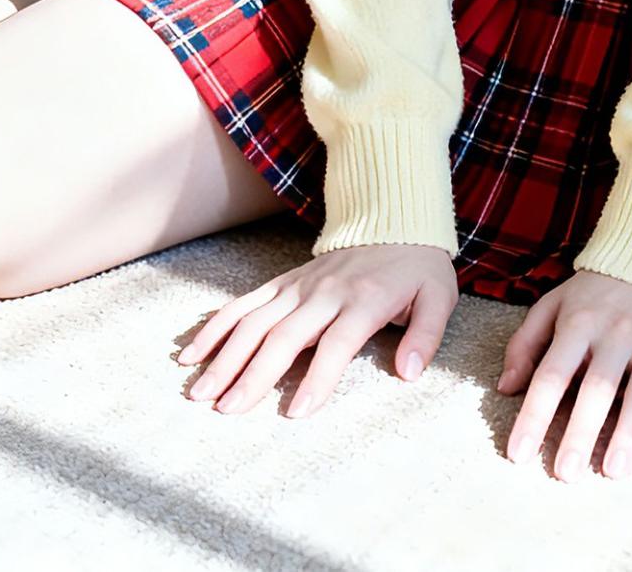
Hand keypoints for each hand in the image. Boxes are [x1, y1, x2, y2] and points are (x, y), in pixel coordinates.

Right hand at [175, 242, 457, 417]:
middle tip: (225, 410)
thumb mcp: (439, 297)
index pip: (336, 343)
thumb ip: (426, 335)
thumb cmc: (418, 267)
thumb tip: (408, 373)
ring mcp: (299, 285)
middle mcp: (325, 292)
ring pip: (255, 320)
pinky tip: (192, 351)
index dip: (317, 379)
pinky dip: (217, 325)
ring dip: (225, 355)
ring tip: (198, 390)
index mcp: (364, 299)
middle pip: (284, 335)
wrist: (395, 218)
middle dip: (252, 374)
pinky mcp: (284, 281)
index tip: (294, 413)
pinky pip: (245, 302)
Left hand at [496, 268, 631, 480]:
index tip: (519, 454)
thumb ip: (526, 343)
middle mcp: (618, 333)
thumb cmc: (599, 289)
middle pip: (596, 389)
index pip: (552, 374)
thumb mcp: (556, 303)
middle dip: (580, 434)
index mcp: (580, 322)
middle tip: (566, 474)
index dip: (534, 415)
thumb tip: (506, 388)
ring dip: (629, 434)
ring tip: (615, 471)